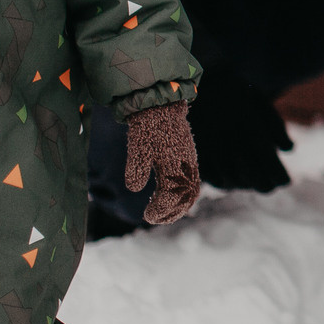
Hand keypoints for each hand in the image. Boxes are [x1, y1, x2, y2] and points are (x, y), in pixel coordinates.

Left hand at [124, 101, 201, 223]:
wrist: (160, 105)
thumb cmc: (148, 126)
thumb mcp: (138, 146)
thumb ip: (137, 167)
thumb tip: (134, 188)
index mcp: (176, 166)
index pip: (171, 197)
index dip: (160, 210)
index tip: (146, 216)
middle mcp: (186, 167)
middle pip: (185, 199)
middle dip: (171, 213)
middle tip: (153, 218)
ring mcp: (189, 163)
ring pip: (189, 192)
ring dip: (177, 206)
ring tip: (161, 213)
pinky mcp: (188, 159)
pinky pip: (189, 184)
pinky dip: (180, 196)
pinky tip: (165, 196)